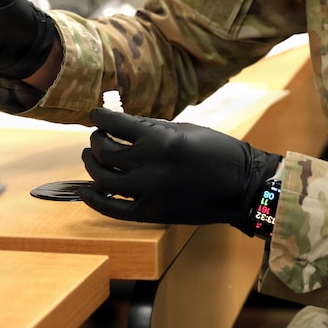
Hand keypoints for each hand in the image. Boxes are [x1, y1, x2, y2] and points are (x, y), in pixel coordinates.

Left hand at [76, 107, 281, 232]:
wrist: (241, 186)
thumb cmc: (218, 151)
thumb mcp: (186, 129)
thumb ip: (153, 128)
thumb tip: (125, 127)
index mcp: (158, 138)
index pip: (115, 124)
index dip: (100, 118)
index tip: (96, 115)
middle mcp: (147, 164)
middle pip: (104, 151)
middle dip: (96, 140)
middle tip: (97, 137)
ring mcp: (146, 191)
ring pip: (103, 178)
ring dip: (91, 165)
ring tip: (89, 157)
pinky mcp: (150, 213)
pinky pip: (113, 209)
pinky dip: (94, 200)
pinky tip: (86, 190)